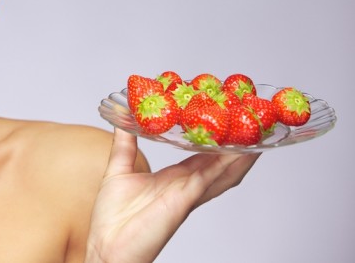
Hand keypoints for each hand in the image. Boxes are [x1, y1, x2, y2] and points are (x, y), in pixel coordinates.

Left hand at [86, 128, 258, 262]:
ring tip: (257, 134)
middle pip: (220, 163)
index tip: (223, 118)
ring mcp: (188, 193)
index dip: (214, 139)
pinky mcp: (183, 200)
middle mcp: (186, 186)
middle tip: (252, 122)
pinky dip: (225, 165)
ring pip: (223, 171)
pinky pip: (209, 178)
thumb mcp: (118, 170)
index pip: (200, 155)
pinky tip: (238, 152)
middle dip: (237, 145)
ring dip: (241, 154)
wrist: (107, 248)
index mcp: (173, 178)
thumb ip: (124, 143)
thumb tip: (121, 117)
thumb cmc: (113, 218)